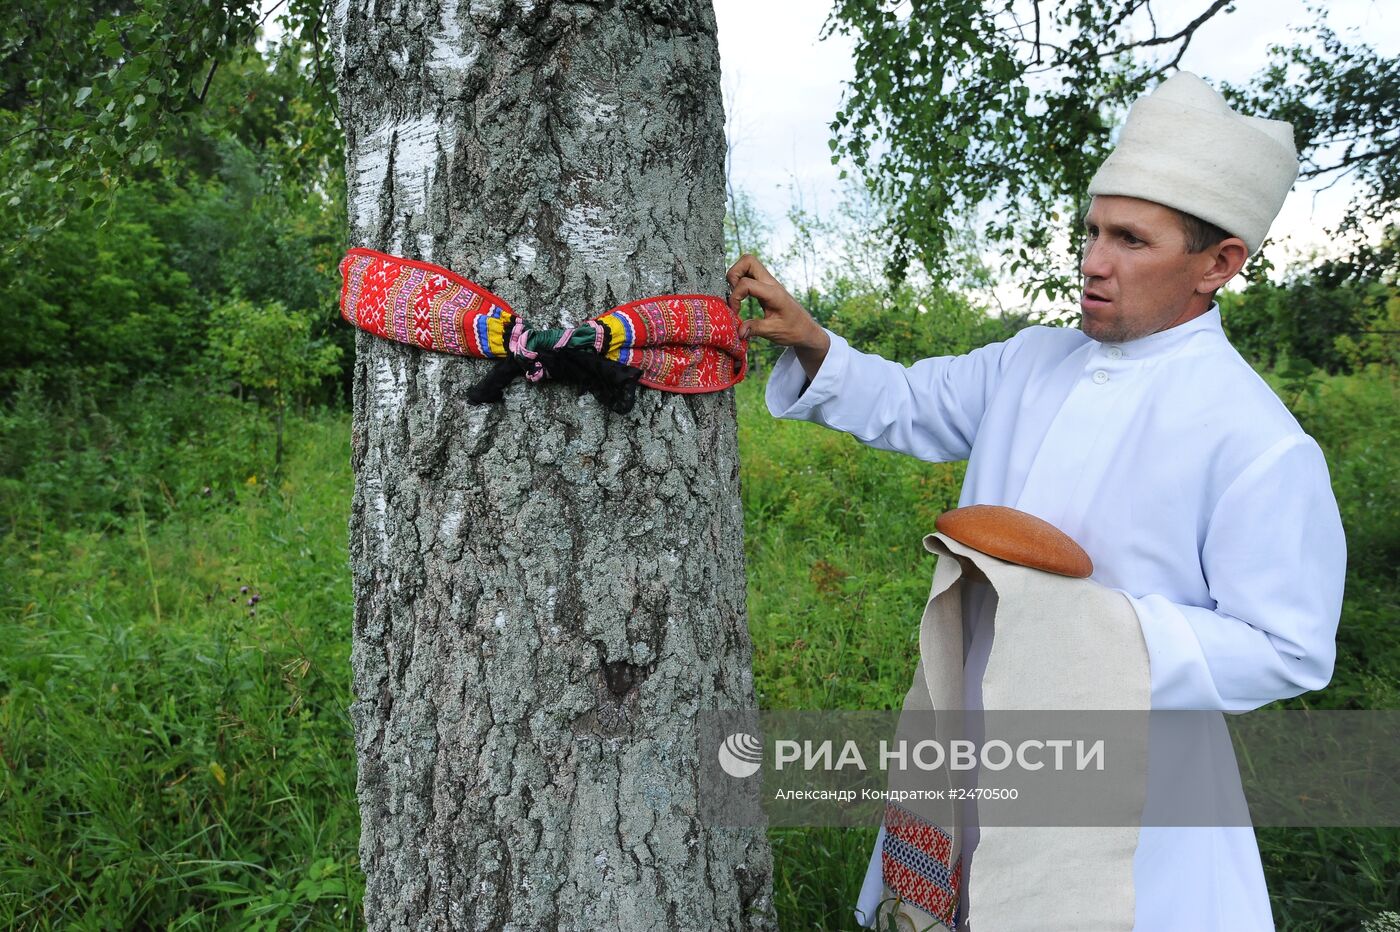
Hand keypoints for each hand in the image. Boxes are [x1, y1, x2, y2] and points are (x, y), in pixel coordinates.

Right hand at [725, 255, 830, 378]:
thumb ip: (755, 329)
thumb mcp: (774, 332)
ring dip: (736, 276)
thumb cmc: (794, 330)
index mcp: (774, 294)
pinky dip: (740, 281)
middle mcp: (771, 283)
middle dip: (733, 274)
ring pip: (748, 264)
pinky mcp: (766, 286)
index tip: (735, 312)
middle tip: (732, 293)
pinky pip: (750, 274)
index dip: (735, 296)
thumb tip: (738, 331)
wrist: (806, 330)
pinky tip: (741, 298)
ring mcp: (769, 283)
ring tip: (735, 295)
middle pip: (748, 261)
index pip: (746, 283)